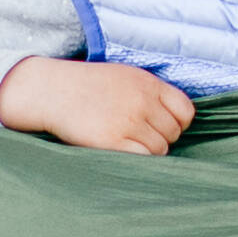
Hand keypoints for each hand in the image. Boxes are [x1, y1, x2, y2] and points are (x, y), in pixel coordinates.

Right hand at [0, 57, 194, 154]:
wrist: (52, 91)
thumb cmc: (88, 86)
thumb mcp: (125, 76)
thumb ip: (151, 93)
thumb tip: (176, 121)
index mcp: (148, 83)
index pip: (185, 111)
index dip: (178, 123)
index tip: (164, 127)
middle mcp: (142, 102)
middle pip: (173, 133)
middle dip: (161, 138)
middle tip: (140, 137)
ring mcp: (129, 122)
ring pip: (160, 149)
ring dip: (149, 152)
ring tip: (129, 144)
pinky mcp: (113, 142)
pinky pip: (143, 159)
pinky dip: (138, 159)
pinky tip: (123, 152)